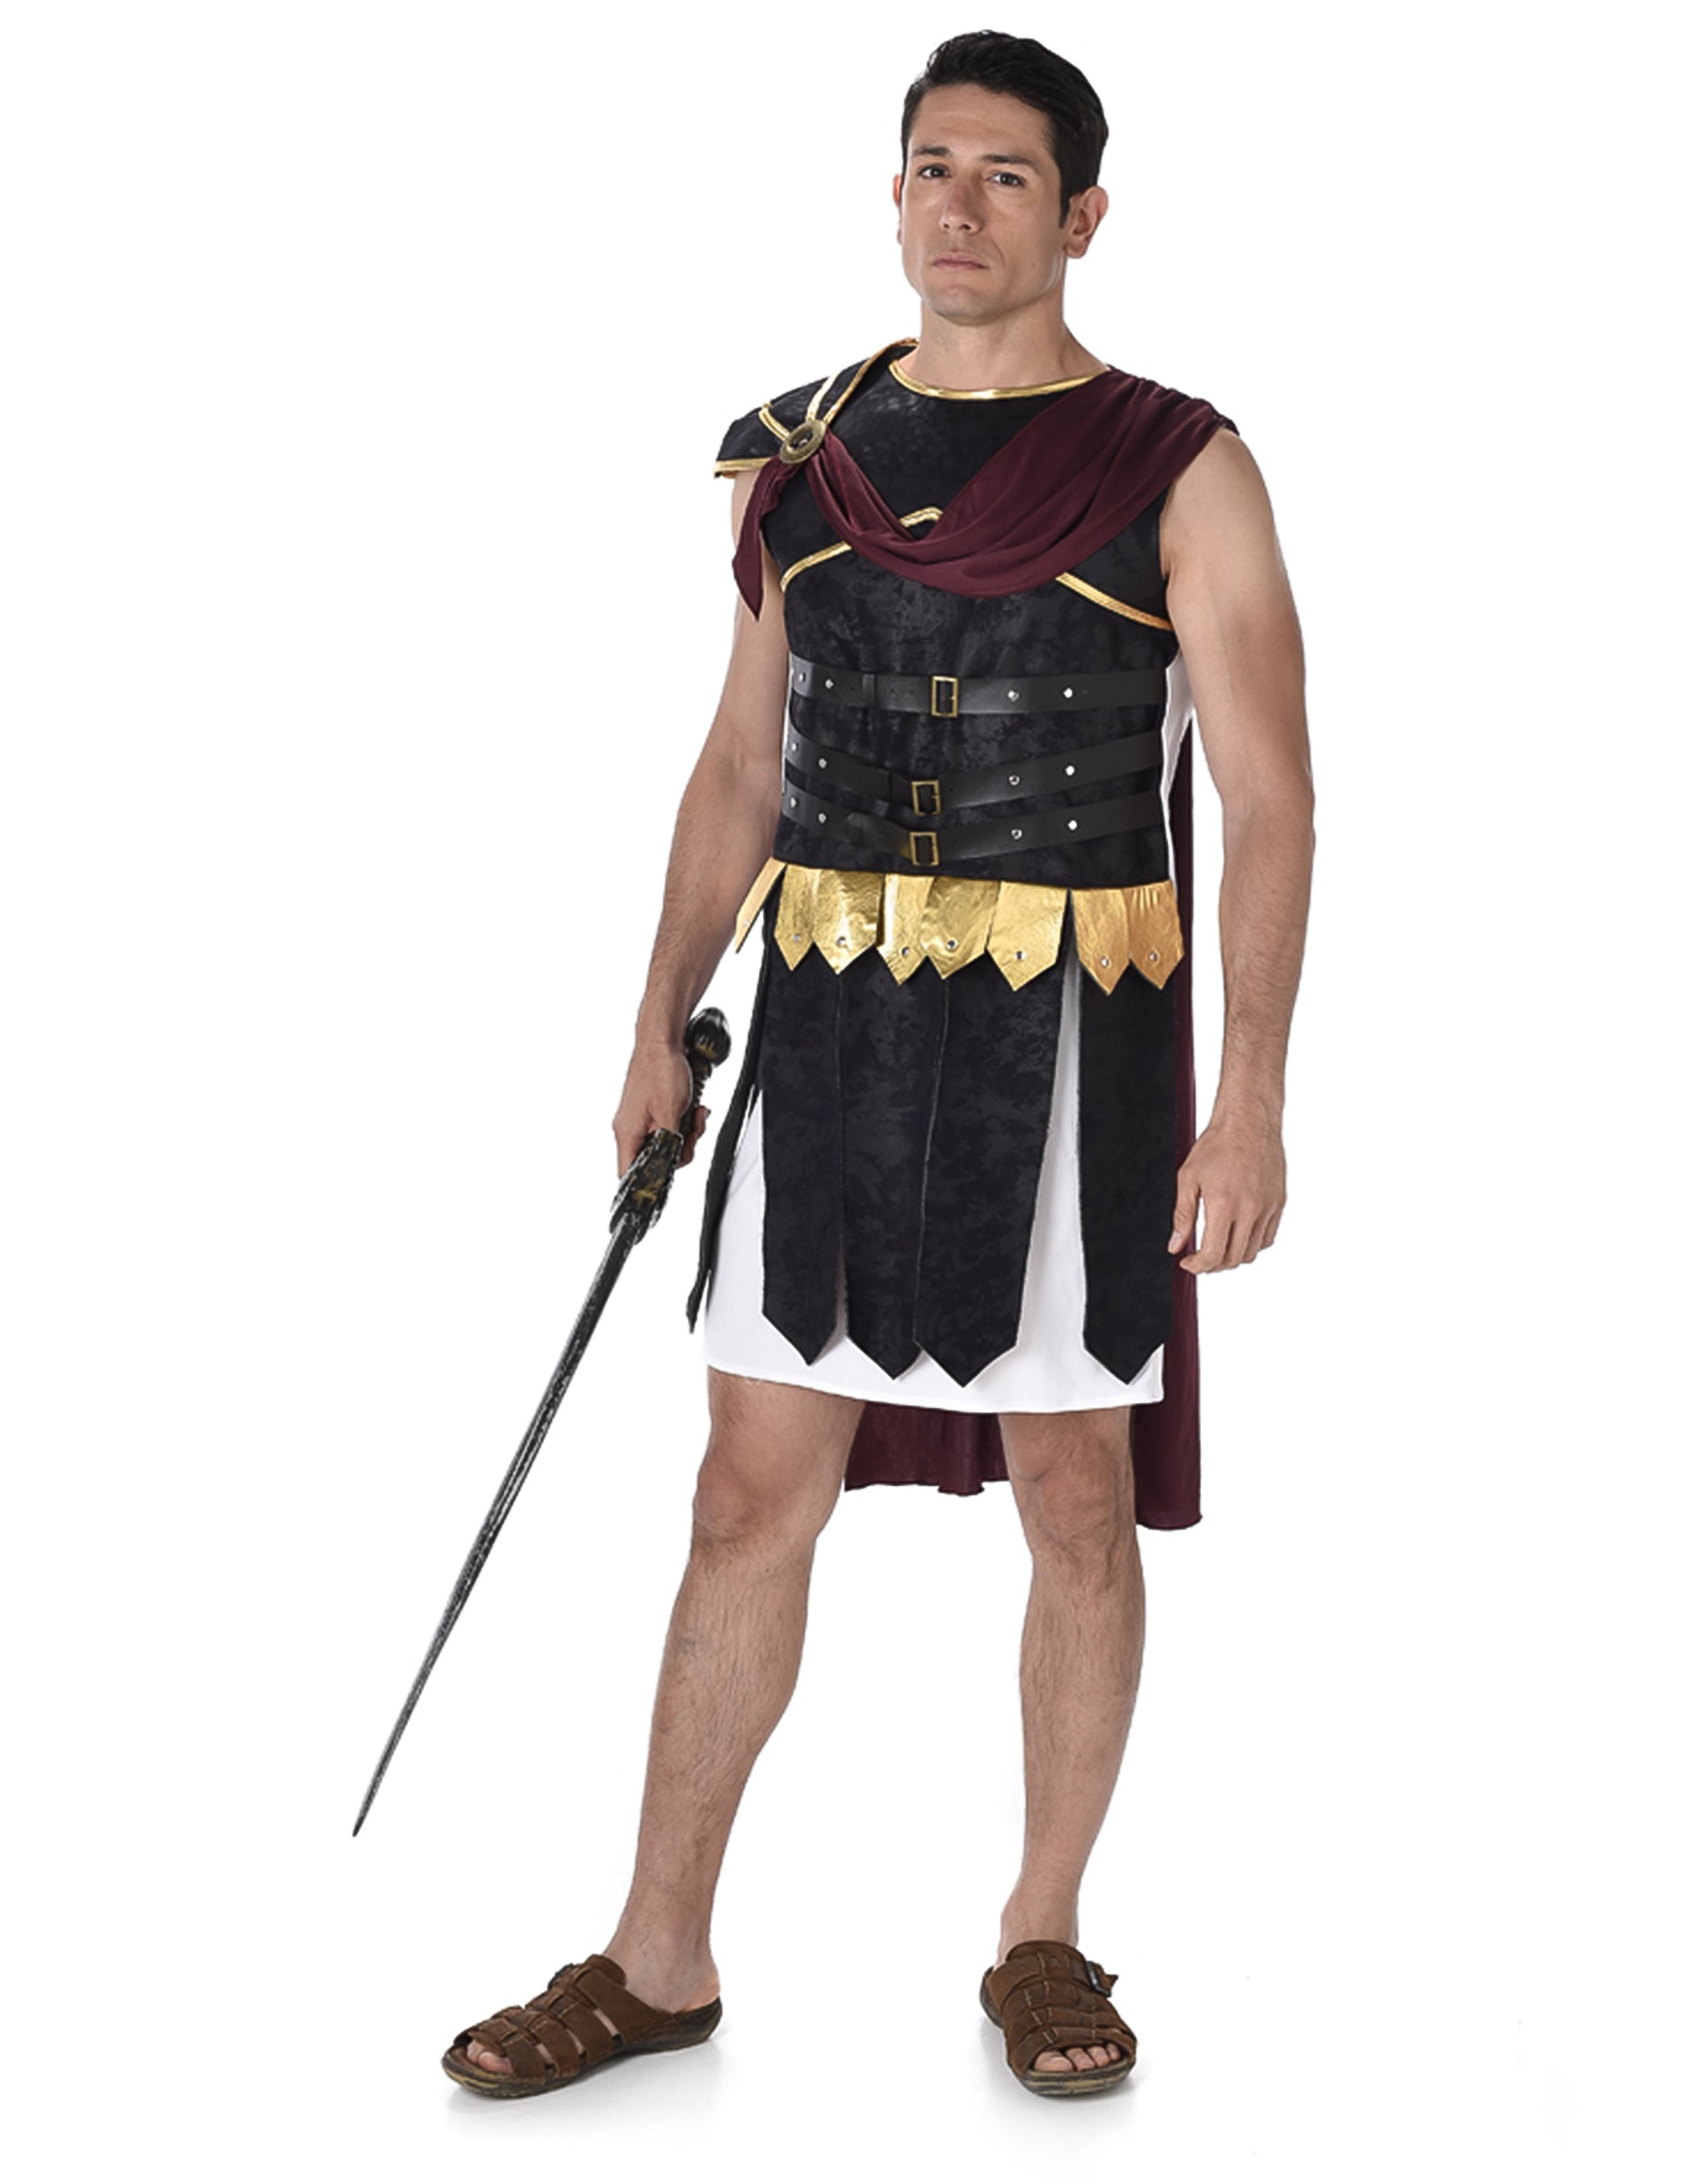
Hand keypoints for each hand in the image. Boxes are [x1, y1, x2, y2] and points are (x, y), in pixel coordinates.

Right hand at [612, 1041, 708, 1177]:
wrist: (661, 1040)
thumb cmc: (660, 1069)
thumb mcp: (670, 1111)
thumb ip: (668, 1142)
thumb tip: (668, 1164)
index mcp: (627, 1133)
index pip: (628, 1173)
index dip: (647, 1182)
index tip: (667, 1179)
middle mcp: (630, 1128)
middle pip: (653, 1159)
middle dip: (679, 1149)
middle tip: (691, 1134)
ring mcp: (639, 1119)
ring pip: (664, 1143)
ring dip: (685, 1133)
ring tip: (695, 1116)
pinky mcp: (649, 1110)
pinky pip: (667, 1127)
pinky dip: (683, 1122)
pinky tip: (692, 1110)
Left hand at [1167, 1109, 1285, 1271]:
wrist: (1249, 1121)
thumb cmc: (1218, 1144)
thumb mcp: (1188, 1178)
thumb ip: (1182, 1216)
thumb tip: (1176, 1244)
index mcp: (1225, 1205)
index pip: (1214, 1254)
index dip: (1197, 1266)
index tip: (1188, 1262)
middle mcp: (1250, 1210)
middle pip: (1233, 1259)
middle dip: (1213, 1266)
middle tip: (1199, 1258)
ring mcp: (1268, 1208)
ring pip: (1252, 1252)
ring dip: (1233, 1257)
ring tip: (1217, 1248)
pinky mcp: (1279, 1203)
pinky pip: (1267, 1237)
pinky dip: (1252, 1244)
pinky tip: (1237, 1236)